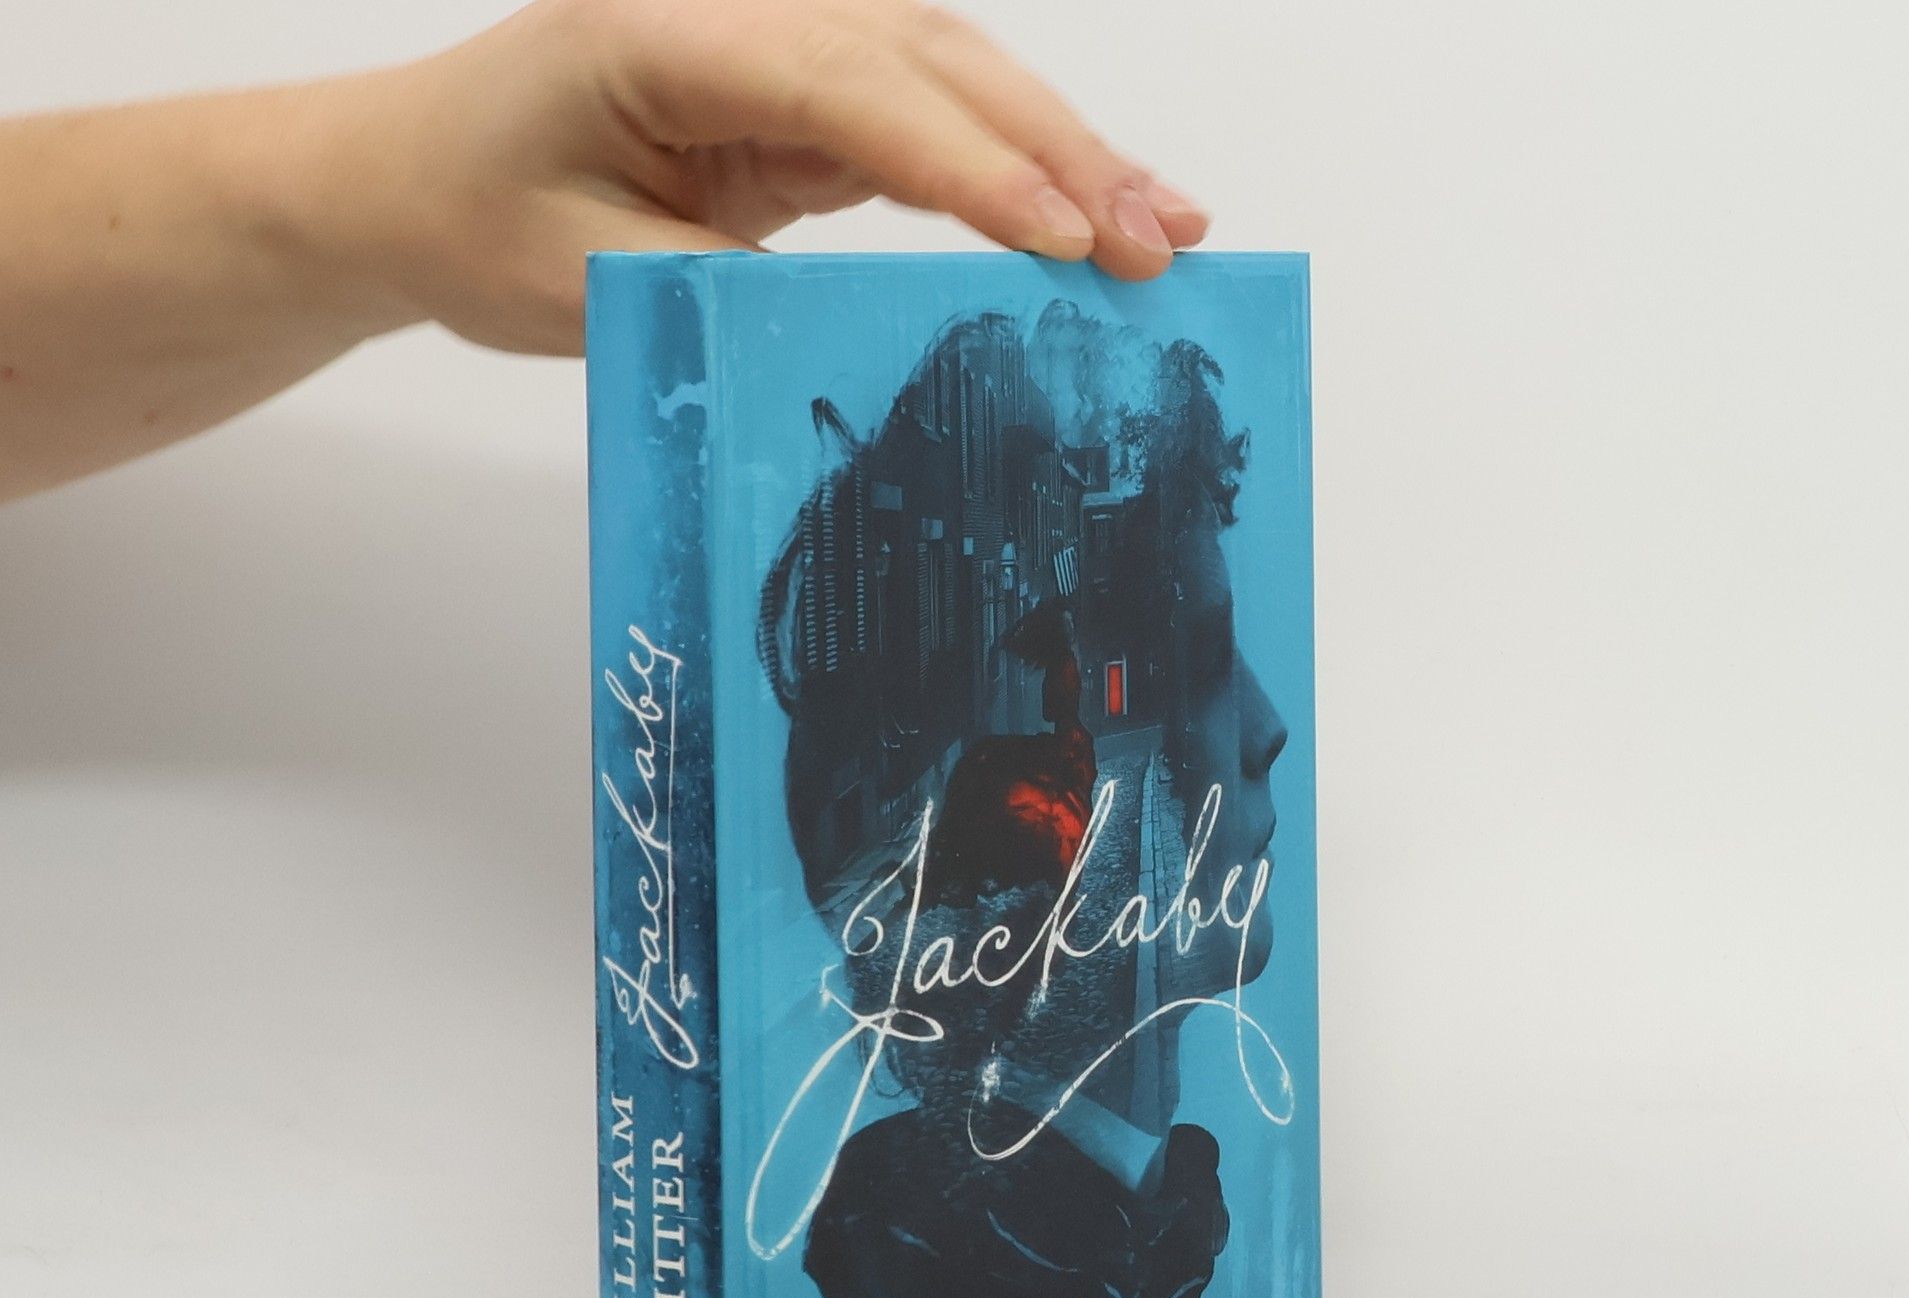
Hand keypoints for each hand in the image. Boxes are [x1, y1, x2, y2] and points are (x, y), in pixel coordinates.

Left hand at [305, 0, 1211, 353]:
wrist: (413, 180)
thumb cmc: (476, 221)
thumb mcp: (594, 283)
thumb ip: (735, 288)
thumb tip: (886, 322)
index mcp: (669, 32)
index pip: (851, 85)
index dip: (970, 165)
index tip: (1061, 244)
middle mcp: (741, 10)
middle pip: (932, 57)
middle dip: (1058, 152)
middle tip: (1162, 241)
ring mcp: (778, 43)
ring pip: (950, 75)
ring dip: (1062, 153)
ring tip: (1163, 228)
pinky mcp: (798, 95)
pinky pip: (925, 119)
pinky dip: (1008, 169)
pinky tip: (1080, 216)